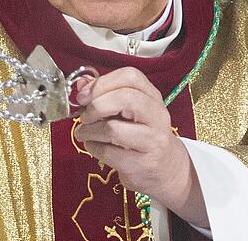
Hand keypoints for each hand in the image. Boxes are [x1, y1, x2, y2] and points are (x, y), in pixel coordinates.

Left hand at [73, 67, 208, 227]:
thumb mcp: (128, 111)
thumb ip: (105, 94)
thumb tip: (81, 85)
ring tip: (84, 133)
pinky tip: (93, 145)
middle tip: (84, 116)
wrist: (166, 170)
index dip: (101, 83)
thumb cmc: (140, 134)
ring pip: (113, 129)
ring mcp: (153, 141)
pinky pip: (108, 152)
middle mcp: (157, 116)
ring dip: (89, 130)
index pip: (130, 77)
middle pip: (125, 99)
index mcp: (153, 97)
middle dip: (96, 106)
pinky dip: (92, 147)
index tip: (83, 96)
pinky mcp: (142, 164)